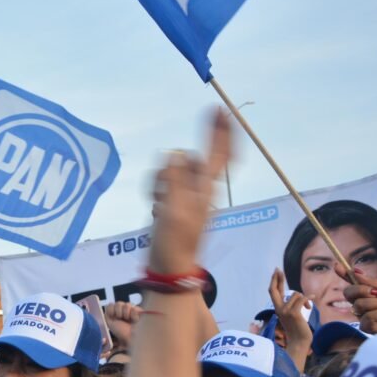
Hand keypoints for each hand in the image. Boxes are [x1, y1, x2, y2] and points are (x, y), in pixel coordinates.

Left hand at [104, 301, 141, 347]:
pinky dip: (134, 316)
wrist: (132, 338)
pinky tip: (135, 320)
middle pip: (118, 303)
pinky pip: (134, 309)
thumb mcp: (110, 322)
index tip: (112, 316)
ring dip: (126, 314)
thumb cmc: (121, 332)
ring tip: (129, 320)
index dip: (111, 310)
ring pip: (127, 305)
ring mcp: (132, 309)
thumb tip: (109, 305)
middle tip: (121, 319)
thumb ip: (107, 313)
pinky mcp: (140, 311)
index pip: (110, 304)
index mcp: (115, 312)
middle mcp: (123, 309)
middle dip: (118, 312)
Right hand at [148, 111, 229, 274]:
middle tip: (164, 190)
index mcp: (207, 189)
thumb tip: (176, 153)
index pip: (221, 154)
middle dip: (174, 166)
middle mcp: (200, 189)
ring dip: (161, 181)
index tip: (219, 109)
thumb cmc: (175, 242)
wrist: (168, 267)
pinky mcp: (172, 204)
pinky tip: (155, 208)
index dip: (222, 131)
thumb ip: (175, 178)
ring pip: (173, 171)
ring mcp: (186, 197)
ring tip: (158, 203)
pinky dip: (155, 191)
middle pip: (191, 160)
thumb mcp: (175, 209)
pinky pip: (162, 184)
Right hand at [268, 268, 313, 344]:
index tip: (276, 272)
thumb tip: (298, 295)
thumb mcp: (292, 315)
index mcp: (278, 309)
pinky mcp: (294, 313)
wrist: (299, 342)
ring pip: (296, 295)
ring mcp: (285, 311)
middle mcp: (279, 309)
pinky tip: (312, 302)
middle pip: (274, 290)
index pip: (273, 292)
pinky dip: (308, 299)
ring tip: (307, 307)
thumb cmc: (298, 330)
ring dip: (305, 299)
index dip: (274, 281)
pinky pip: (302, 299)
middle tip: (278, 269)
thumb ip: (292, 305)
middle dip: (277, 278)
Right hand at [339, 262, 376, 332]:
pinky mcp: (369, 329)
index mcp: (368, 293)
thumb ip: (370, 282)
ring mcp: (364, 316)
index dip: (344, 274)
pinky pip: (366, 320)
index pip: (352, 283)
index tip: (337, 266)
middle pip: (348, 293)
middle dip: (363, 291)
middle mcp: (363, 304)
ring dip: (376, 306)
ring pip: (358, 306)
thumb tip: (355, 271)